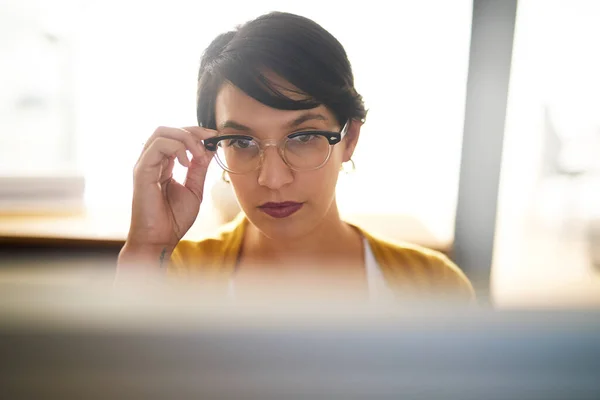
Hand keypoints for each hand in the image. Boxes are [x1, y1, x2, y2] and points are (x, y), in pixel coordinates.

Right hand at [120, 125, 216, 264]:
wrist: (161, 239)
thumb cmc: (174, 219)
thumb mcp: (194, 189)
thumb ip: (199, 168)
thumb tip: (208, 149)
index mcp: (163, 165)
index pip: (175, 137)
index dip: (196, 133)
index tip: (215, 137)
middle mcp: (152, 162)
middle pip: (168, 129)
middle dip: (192, 130)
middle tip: (210, 140)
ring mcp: (145, 165)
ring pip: (162, 132)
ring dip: (186, 138)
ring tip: (199, 155)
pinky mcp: (142, 171)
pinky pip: (158, 146)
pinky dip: (177, 148)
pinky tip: (187, 163)